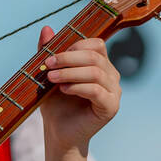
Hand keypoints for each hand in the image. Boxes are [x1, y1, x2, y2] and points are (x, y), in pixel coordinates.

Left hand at [36, 25, 120, 155]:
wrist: (59, 132)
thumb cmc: (56, 104)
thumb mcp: (50, 75)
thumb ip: (49, 52)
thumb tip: (46, 28)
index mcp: (100, 65)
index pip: (96, 45)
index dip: (75, 46)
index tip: (50, 56)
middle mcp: (111, 75)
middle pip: (95, 57)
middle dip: (68, 58)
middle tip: (47, 65)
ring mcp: (114, 91)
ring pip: (95, 72)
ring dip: (70, 73)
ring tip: (51, 79)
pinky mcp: (111, 107)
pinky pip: (97, 90)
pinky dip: (77, 87)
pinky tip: (63, 90)